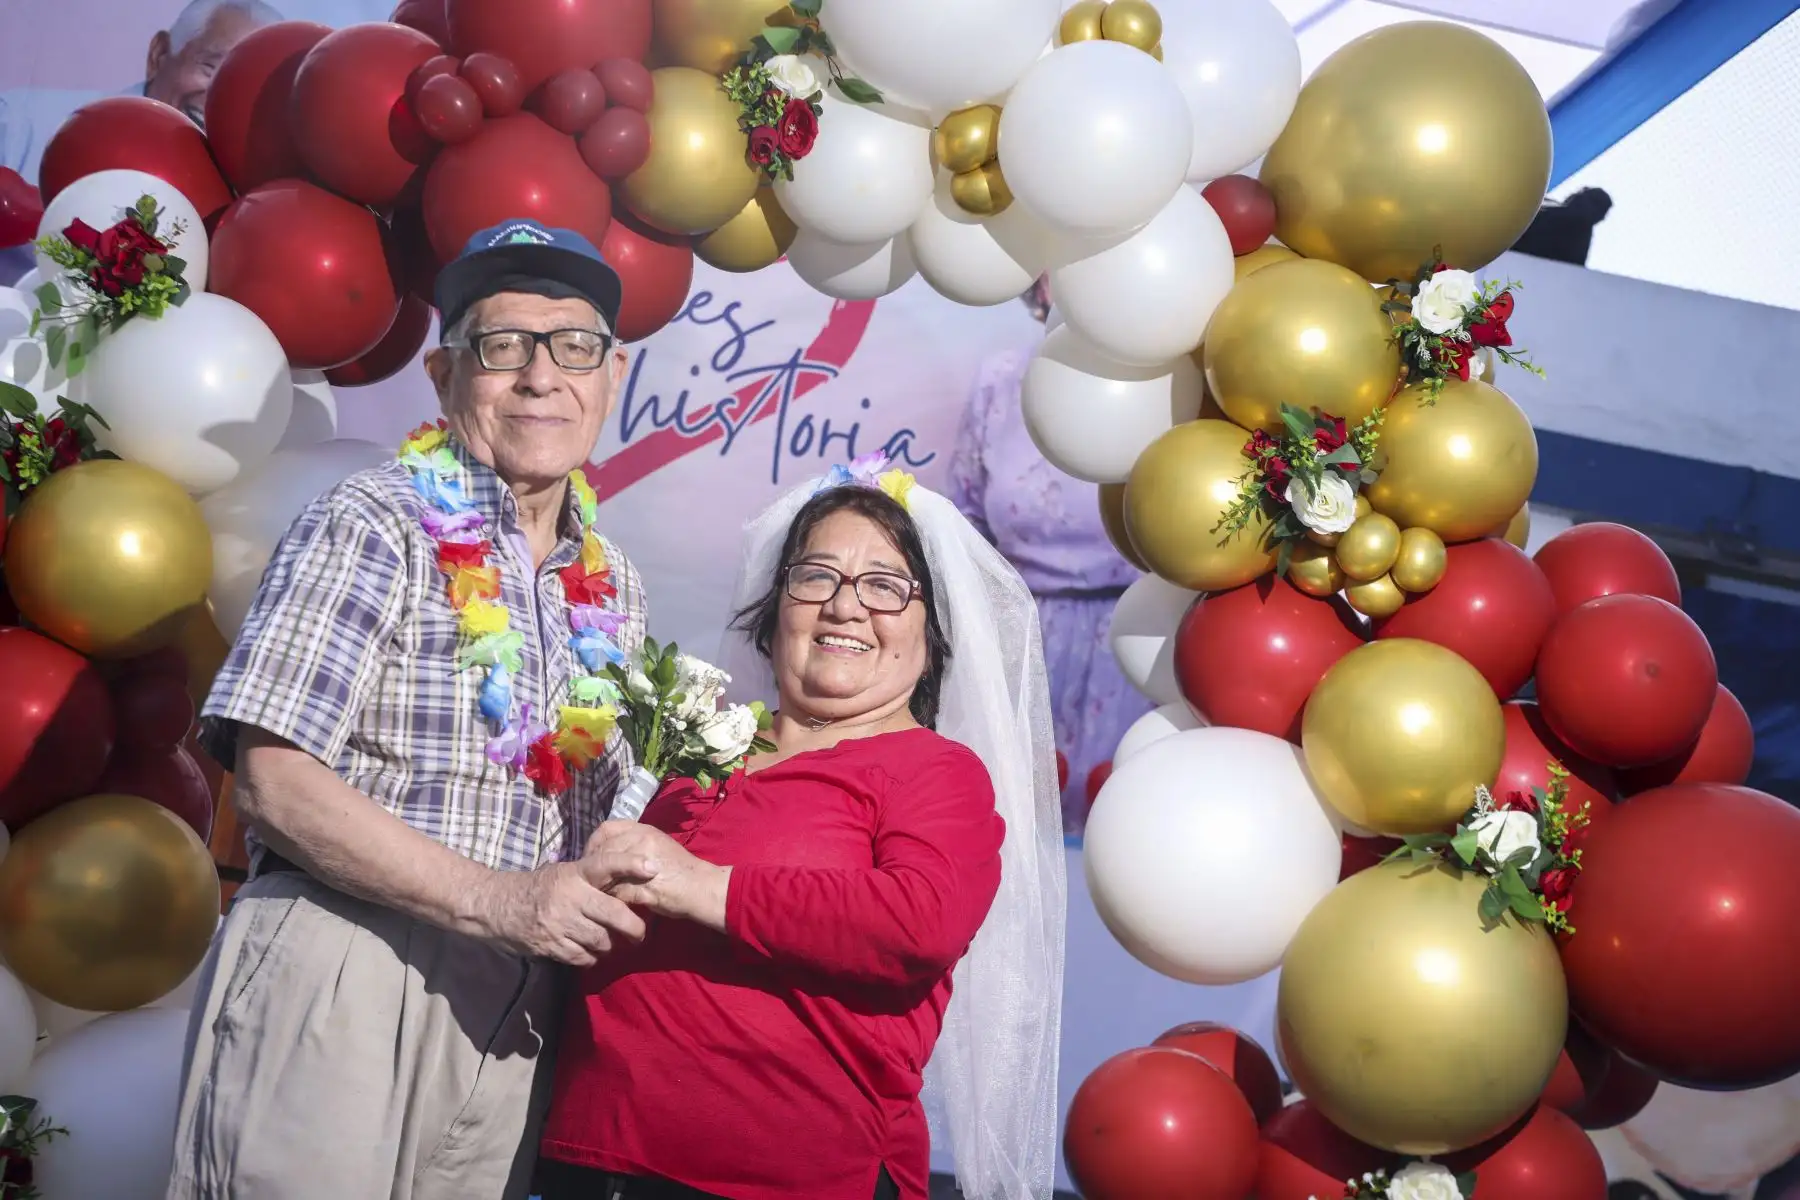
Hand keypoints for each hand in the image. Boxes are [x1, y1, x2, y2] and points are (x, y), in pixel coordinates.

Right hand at [471, 856, 657, 966]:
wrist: (497, 906)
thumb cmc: (538, 887)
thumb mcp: (562, 873)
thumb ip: (589, 877)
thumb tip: (627, 878)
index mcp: (573, 873)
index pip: (606, 864)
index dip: (630, 863)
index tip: (653, 867)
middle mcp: (569, 896)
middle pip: (614, 913)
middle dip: (633, 926)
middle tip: (640, 933)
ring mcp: (560, 923)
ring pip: (602, 939)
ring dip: (610, 944)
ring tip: (610, 942)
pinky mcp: (551, 945)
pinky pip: (583, 957)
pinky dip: (591, 957)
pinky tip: (590, 952)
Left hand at [581, 821, 730, 931]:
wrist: (702, 887)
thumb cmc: (681, 869)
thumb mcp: (658, 846)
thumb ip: (634, 845)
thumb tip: (607, 854)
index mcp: (645, 830)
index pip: (607, 828)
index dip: (595, 843)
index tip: (591, 857)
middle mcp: (642, 841)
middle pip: (603, 851)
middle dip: (594, 867)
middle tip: (590, 880)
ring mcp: (642, 862)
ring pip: (608, 872)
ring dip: (601, 885)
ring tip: (598, 894)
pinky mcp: (643, 885)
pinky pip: (617, 892)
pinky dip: (612, 900)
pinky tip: (611, 905)